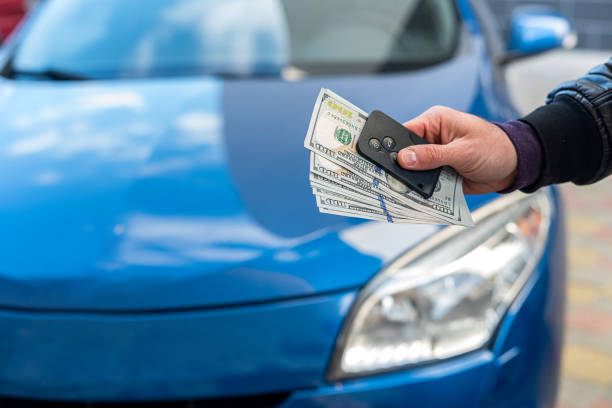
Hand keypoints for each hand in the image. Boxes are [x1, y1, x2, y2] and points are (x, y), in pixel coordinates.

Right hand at [397, 106, 517, 194]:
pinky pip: (425, 182)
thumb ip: (432, 155)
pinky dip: (422, 190)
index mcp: (435, 122)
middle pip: (405, 153)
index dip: (391, 146)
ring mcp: (435, 157)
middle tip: (391, 179)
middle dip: (400, 167)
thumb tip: (404, 158)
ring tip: (404, 190)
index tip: (379, 159)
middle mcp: (432, 138)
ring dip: (412, 181)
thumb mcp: (463, 151)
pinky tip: (418, 196)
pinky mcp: (440, 173)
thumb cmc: (496, 148)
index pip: (404, 132)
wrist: (515, 167)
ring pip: (413, 170)